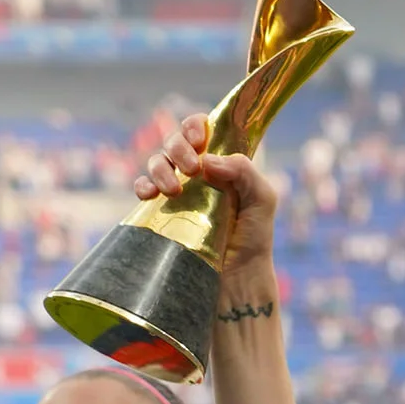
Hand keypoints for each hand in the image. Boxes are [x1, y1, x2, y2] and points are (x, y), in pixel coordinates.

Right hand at [134, 113, 279, 296]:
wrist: (236, 277)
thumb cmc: (254, 237)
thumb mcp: (262, 199)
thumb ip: (244, 171)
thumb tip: (207, 159)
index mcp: (220, 162)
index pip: (201, 129)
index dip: (195, 126)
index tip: (199, 141)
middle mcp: (196, 173)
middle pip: (175, 141)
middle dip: (178, 147)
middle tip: (191, 168)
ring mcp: (177, 191)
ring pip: (157, 162)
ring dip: (160, 168)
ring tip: (174, 191)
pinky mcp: (160, 212)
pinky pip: (142, 189)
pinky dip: (142, 186)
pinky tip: (150, 195)